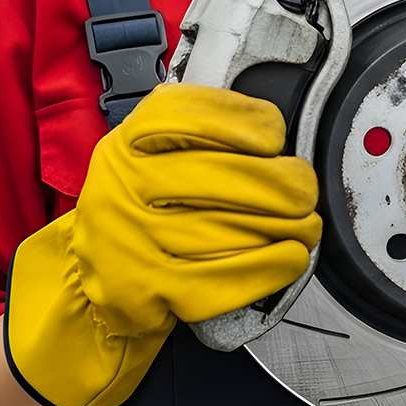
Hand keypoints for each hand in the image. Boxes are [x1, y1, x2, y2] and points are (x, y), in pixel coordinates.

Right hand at [4, 84, 320, 405]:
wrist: (98, 272)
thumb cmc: (142, 202)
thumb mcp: (149, 151)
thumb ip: (197, 130)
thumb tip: (272, 132)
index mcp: (128, 142)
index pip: (191, 117)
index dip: (244, 122)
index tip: (274, 136)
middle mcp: (123, 186)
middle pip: (223, 178)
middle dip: (282, 183)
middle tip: (304, 188)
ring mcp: (133, 240)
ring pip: (230, 230)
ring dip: (285, 228)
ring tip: (307, 225)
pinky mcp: (149, 289)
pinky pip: (223, 278)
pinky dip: (269, 268)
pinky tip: (291, 258)